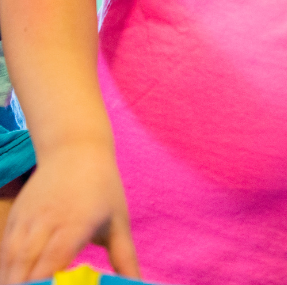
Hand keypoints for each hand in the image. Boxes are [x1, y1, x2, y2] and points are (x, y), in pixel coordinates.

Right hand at [0, 142, 138, 283]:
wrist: (76, 150)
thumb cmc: (102, 188)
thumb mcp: (118, 220)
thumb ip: (124, 257)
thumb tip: (138, 282)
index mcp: (77, 224)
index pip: (53, 264)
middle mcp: (49, 222)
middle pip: (27, 267)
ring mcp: (28, 219)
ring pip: (11, 259)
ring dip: (12, 280)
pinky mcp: (15, 216)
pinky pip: (4, 249)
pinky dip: (5, 268)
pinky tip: (12, 280)